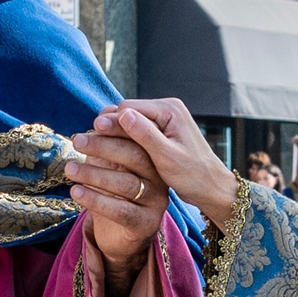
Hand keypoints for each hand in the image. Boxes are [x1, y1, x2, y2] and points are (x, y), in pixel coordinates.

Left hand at [63, 122, 168, 294]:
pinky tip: (76, 193)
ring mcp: (155, 203)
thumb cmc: (114, 196)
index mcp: (152, 160)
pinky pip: (121, 210)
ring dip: (94, 174)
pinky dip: (96, 200)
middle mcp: (158, 180)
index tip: (92, 123)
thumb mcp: (110, 167)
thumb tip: (103, 113)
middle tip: (78, 141)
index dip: (115, 130)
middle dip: (104, 146)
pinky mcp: (145, 224)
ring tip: (70, 170)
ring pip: (126, 184)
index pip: (137, 139)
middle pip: (135, 157)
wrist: (121, 237)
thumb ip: (108, 145)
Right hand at [91, 99, 239, 230]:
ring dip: (113, 134)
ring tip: (92, 147)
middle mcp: (167, 109)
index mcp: (170, 110)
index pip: (129, 108)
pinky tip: (109, 153)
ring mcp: (164, 120)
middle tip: (85, 140)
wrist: (212, 188)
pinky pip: (136, 132)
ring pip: (129, 122)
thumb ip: (145, 135)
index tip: (91, 133)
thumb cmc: (194, 176)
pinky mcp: (161, 132)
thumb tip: (122, 114)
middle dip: (108, 126)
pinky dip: (123, 140)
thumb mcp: (167, 157)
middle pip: (127, 112)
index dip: (109, 121)